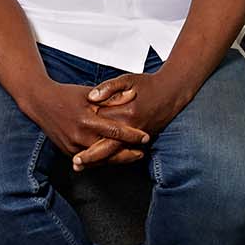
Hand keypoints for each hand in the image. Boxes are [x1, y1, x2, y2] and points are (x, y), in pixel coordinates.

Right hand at [19, 79, 147, 169]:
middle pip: (110, 151)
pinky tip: (113, 158)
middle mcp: (78, 136)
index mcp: (86, 119)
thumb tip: (133, 96)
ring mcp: (72, 146)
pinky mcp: (67, 151)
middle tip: (142, 153)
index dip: (132, 135)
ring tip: (132, 157)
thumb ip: (111, 97)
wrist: (40, 102)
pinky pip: (89, 160)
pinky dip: (102, 160)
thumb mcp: (89, 93)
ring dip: (117, 159)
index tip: (145, 137)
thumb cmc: (66, 94)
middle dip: (128, 153)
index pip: (115, 131)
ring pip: (100, 159)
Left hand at [75, 71, 190, 168]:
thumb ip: (109, 87)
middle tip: (75, 161)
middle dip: (91, 155)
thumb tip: (92, 97)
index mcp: (126, 111)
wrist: (173, 92)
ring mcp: (138, 135)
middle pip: (108, 145)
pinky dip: (112, 156)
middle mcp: (132, 126)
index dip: (86, 131)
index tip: (71, 139)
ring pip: (116, 151)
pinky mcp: (143, 138)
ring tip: (82, 164)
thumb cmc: (148, 84)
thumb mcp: (128, 79)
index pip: (102, 124)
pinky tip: (98, 160)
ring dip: (99, 159)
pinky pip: (125, 151)